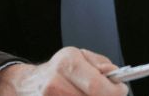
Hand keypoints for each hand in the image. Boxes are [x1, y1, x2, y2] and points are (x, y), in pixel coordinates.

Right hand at [0, 47, 128, 95]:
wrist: (27, 84)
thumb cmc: (58, 70)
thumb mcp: (78, 56)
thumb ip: (100, 64)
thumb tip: (115, 76)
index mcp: (66, 63)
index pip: (98, 87)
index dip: (115, 92)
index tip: (121, 90)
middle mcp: (55, 83)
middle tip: (109, 93)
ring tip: (87, 93)